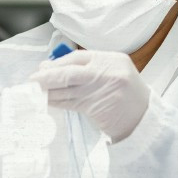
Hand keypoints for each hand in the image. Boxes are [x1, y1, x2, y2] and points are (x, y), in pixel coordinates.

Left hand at [30, 49, 149, 142]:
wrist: (145, 120)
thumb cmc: (127, 96)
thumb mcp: (114, 74)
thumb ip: (88, 69)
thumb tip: (51, 67)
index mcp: (112, 59)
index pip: (78, 58)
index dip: (57, 63)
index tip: (43, 68)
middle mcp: (107, 72)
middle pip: (70, 72)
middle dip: (48, 76)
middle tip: (32, 80)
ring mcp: (102, 90)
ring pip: (68, 89)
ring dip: (49, 91)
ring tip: (34, 92)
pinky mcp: (96, 108)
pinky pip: (71, 103)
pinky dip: (57, 102)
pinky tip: (47, 101)